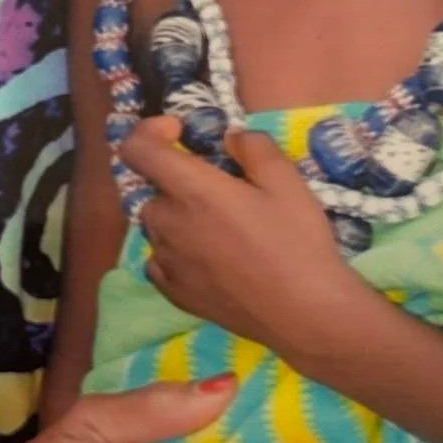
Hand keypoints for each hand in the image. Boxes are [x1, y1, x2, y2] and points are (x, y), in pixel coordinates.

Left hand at [124, 117, 358, 353]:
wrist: (305, 312)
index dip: (150, 130)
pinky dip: (175, 251)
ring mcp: (168, 262)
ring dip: (178, 216)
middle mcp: (168, 223)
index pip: (137, 149)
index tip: (179, 132)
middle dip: (178, 181)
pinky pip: (160, 261)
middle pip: (154, 189)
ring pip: (158, 225)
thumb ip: (253, 147)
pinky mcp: (176, 293)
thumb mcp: (286, 180)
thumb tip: (229, 138)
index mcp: (191, 190)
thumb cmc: (297, 241)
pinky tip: (208, 258)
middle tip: (221, 190)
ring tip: (221, 228)